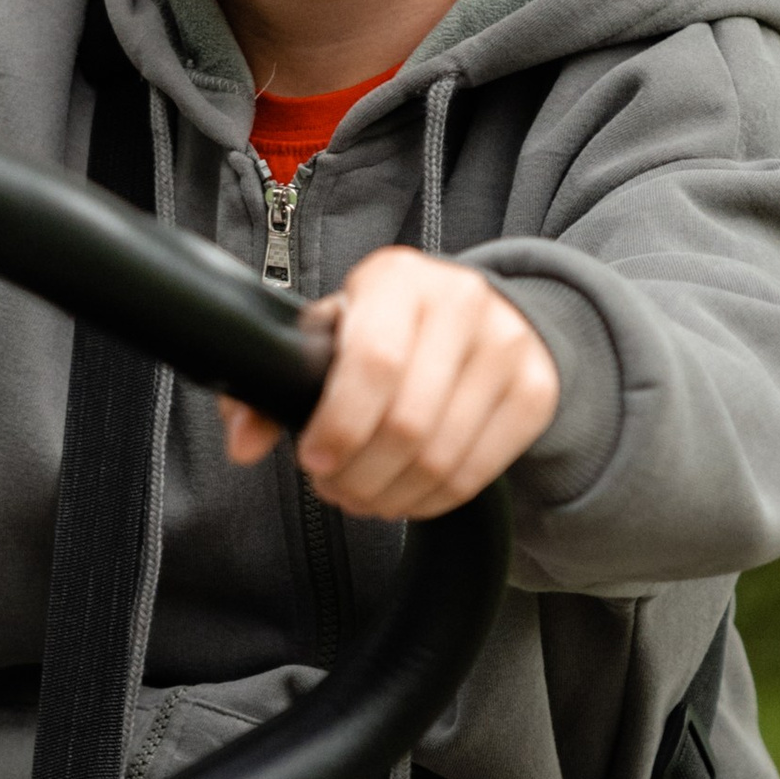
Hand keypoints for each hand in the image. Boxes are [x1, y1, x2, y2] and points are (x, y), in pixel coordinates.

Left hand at [220, 247, 558, 521]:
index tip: (311, 458)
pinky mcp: (536, 391)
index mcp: (398, 278)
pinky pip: (476, 473)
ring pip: (441, 457)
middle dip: (358, 473)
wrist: (481, 314)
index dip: (339, 424)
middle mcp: (462, 302)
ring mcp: (508, 346)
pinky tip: (403, 495)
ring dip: (389, 494)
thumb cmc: (385, 327)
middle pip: (407, 423)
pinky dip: (430, 500)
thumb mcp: (330, 335)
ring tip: (362, 494)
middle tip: (332, 486)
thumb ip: (271, 384)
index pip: (373, 360)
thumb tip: (243, 444)